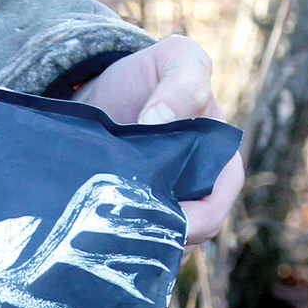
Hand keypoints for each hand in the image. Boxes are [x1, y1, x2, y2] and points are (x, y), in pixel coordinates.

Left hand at [73, 37, 245, 245]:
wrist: (103, 91)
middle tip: (115, 230)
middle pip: (182, 239)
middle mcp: (193, 197)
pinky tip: (89, 238)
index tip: (158, 217)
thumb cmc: (152, 74)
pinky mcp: (129, 220)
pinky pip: (126, 246)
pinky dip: (110, 245)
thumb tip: (158, 120)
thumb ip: (181, 83)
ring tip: (100, 235)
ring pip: (154, 248)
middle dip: (155, 239)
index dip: (191, 222)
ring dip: (130, 246)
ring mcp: (161, 212)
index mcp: (219, 166)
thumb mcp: (176, 60)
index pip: (213, 211)